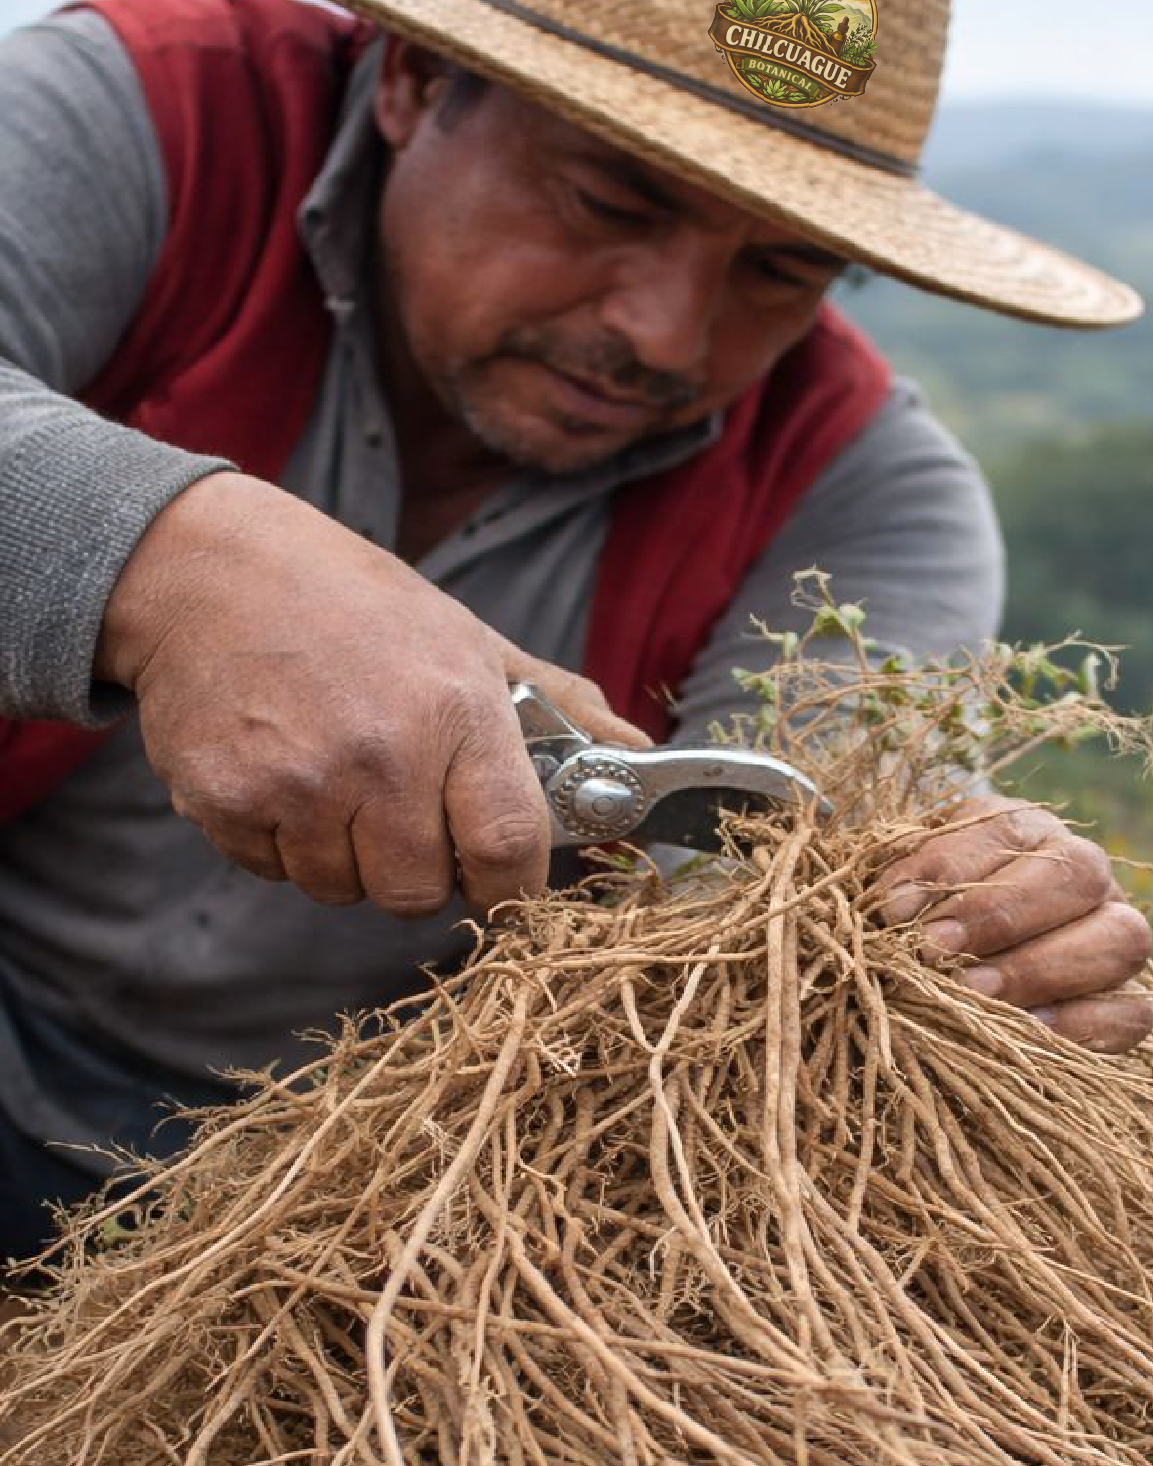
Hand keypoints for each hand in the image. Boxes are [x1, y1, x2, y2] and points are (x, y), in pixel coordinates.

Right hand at [96, 471, 647, 916]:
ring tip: (334, 777)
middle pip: (419, 893)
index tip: (500, 881)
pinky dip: (282, 843)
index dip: (510, 885)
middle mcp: (380, 757)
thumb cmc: (350, 605)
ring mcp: (298, 784)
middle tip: (400, 810)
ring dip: (344, 857)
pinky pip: (276, 872)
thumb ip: (559, 707)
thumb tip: (636, 753)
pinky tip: (281, 772)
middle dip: (418, 870)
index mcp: (455, 712)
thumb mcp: (468, 638)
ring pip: (343, 890)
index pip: (509, 849)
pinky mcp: (227, 802)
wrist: (203, 571)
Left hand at [876, 795, 1152, 1052]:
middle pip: (1081, 874)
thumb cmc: (911, 932)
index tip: (892, 910)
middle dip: (1002, 914)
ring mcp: (1116, 939)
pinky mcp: (1128, 1005)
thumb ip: (898, 893)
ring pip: (1122, 939)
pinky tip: (1023, 1031)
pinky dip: (1082, 1024)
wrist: (933, 988)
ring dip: (1042, 968)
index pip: (1007, 832)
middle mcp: (1085, 876)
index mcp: (1026, 833)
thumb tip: (896, 911)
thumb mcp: (898, 897)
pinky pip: (1135, 1013)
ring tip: (974, 994)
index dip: (950, 868)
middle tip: (936, 951)